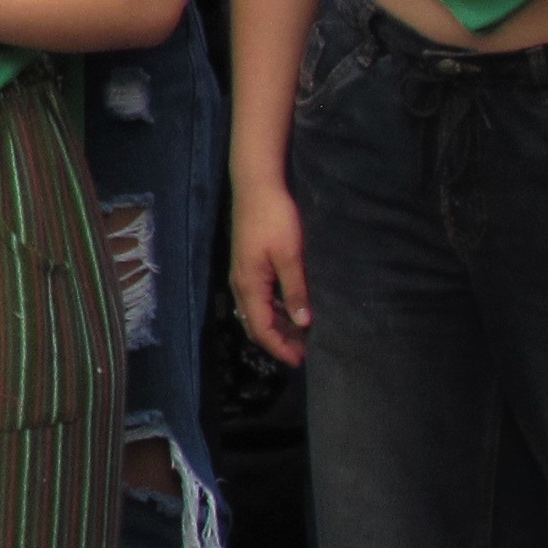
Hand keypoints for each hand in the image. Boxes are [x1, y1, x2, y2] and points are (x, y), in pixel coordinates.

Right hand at [231, 176, 312, 368]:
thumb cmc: (274, 219)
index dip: (280, 347)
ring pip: (258, 312)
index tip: (302, 360)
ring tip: (303, 334)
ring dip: (278, 326)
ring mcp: (243, 275)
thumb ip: (296, 290)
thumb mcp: (290, 256)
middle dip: (278, 341)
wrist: (256, 187)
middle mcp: (242, 284)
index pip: (261, 328)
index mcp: (249, 285)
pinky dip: (276, 310)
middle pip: (256, 324)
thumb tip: (304, 323)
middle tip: (306, 351)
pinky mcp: (249, 265)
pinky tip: (293, 309)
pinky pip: (260, 299)